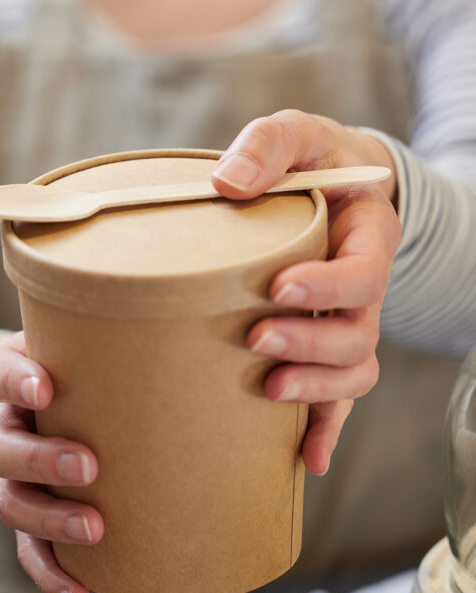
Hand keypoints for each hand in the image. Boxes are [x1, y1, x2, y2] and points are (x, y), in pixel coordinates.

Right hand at [0, 333, 101, 592]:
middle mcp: (2, 427)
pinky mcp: (26, 512)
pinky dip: (50, 574)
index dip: (15, 382)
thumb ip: (118, 338)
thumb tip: (215, 339)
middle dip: (41, 459)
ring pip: (8, 502)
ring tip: (95, 528)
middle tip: (89, 464)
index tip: (46, 387)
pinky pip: (26, 550)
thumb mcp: (78, 342)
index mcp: (9, 381)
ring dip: (49, 518)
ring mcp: (10, 476)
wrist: (28, 395)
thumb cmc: (72, 367)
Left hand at [212, 109, 400, 474]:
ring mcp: (348, 321)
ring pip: (356, 371)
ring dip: (318, 389)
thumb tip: (227, 183)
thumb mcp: (294, 133)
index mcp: (366, 235)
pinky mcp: (325, 345)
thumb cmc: (310, 159)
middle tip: (257, 339)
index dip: (329, 286)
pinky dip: (325, 427)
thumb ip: (267, 146)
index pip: (364, 270)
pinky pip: (337, 395)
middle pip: (360, 332)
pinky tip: (306, 459)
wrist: (331, 182)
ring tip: (269, 390)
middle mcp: (364, 286)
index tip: (280, 289)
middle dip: (313, 343)